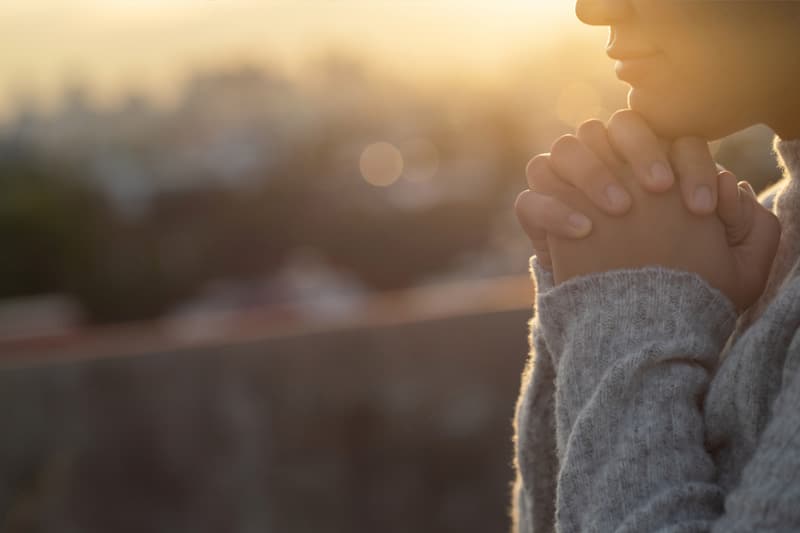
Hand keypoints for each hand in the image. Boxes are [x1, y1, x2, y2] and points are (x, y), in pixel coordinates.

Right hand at [537, 141, 779, 310]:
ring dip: (592, 171)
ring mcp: (570, 191)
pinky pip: (531, 199)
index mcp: (656, 170)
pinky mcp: (540, 220)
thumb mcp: (736, 271)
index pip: (669, 136)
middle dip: (637, 150)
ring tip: (618, 210)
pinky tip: (584, 232)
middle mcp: (611, 171)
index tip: (699, 209)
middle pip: (610, 126)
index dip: (687, 162)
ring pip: (566, 148)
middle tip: (657, 192)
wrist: (635, 327)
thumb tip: (730, 186)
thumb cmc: (686, 294)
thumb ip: (751, 229)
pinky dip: (554, 208)